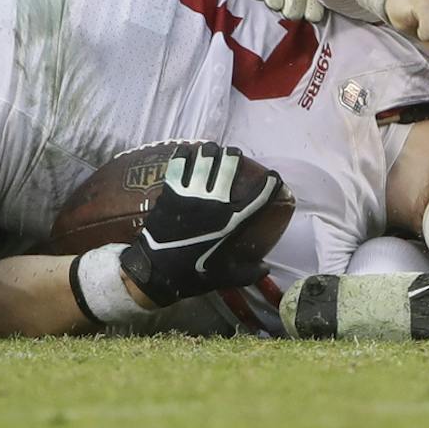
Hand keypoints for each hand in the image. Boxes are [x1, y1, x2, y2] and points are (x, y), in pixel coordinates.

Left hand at [118, 142, 280, 306]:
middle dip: (234, 157)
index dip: (270, 184)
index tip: (274, 177)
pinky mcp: (171, 191)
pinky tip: (187, 150)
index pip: (258, 198)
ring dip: (211, 151)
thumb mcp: (223, 278)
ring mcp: (191, 194)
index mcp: (230, 224)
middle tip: (233, 156)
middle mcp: (214, 204)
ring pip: (205, 159)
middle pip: (230, 166)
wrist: (155, 272)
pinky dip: (184, 153)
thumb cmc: (190, 274)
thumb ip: (247, 273)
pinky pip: (179, 163)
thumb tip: (266, 268)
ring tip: (212, 150)